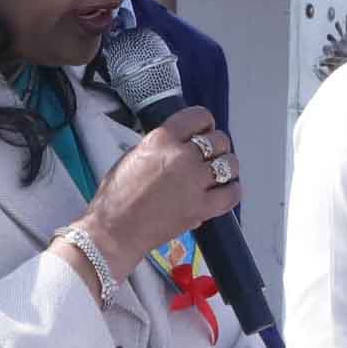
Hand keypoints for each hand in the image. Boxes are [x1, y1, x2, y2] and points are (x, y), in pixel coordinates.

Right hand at [76, 108, 242, 270]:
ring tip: (218, 173)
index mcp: (161, 139)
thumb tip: (178, 144)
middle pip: (219, 140)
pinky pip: (232, 193)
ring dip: (226, 167)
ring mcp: (194, 182)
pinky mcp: (202, 207)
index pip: (198, 117)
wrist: (114, 230)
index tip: (204, 130)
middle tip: (209, 156)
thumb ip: (159, 146)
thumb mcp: (133, 156)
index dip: (205, 123)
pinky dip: (232, 191)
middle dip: (216, 146)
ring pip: (229, 164)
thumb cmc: (116, 196)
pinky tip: (224, 191)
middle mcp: (182, 156)